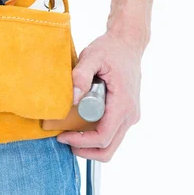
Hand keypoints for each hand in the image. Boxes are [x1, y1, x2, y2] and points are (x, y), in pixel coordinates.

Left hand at [57, 31, 142, 161]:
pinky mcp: (126, 114)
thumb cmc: (111, 49)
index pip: (103, 137)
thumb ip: (81, 75)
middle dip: (85, 150)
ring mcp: (130, 116)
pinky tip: (80, 125)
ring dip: (90, 145)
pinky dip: (96, 137)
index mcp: (123, 103)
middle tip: (64, 140)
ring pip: (111, 144)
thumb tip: (73, 98)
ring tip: (70, 134)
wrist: (128, 44)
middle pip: (108, 149)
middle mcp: (130, 114)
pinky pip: (112, 134)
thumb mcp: (93, 56)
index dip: (81, 142)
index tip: (63, 136)